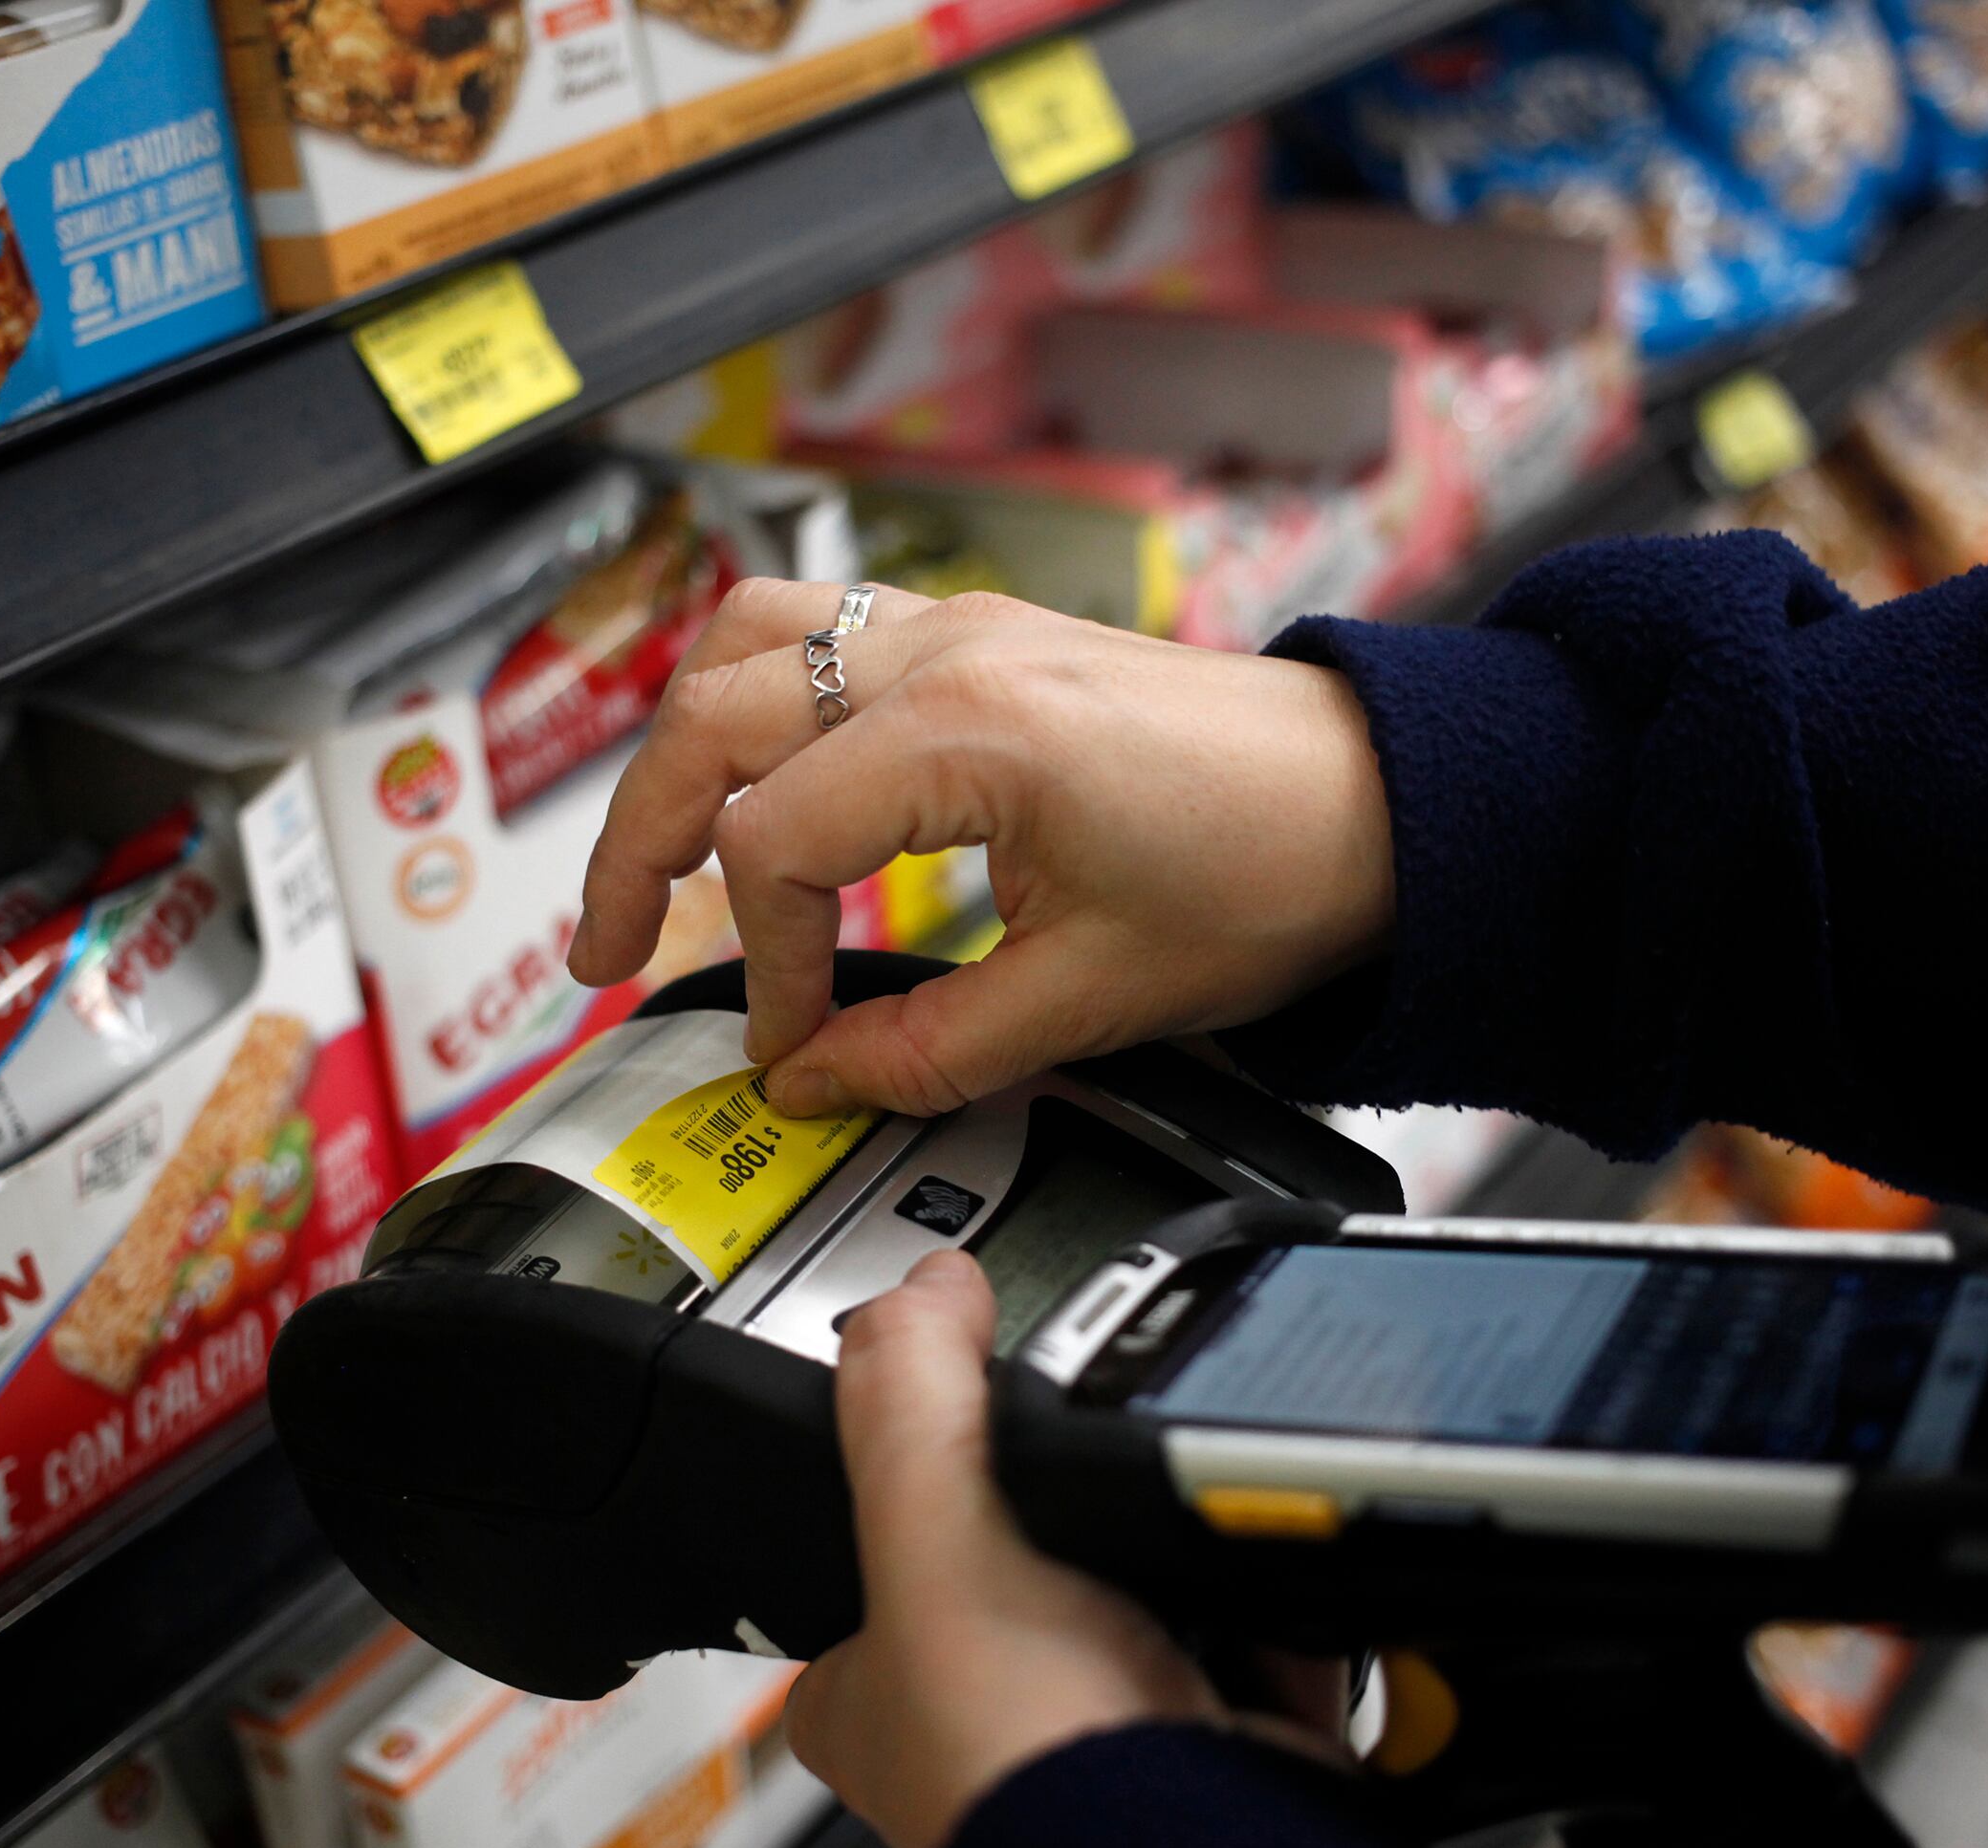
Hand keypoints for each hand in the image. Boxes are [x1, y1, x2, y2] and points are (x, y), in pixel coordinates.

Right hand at [569, 582, 1393, 1116]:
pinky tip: (752, 783)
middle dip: (635, 844)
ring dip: (678, 750)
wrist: (1385, 797)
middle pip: (710, 719)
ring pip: (745, 643)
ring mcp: (961, 625)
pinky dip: (753, 704)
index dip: (763, 969)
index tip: (795, 1048)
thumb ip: (929, 1049)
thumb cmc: (1275, 867)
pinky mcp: (984, 634)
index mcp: (967, 732)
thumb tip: (817, 1082)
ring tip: (643, 856)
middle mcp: (946, 651)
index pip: (773, 847)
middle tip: (602, 952)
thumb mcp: (1092, 998)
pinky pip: (815, 631)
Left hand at [784, 1252, 1352, 1847]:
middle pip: (1043, 1548)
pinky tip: (1275, 1569)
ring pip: (1163, 1576)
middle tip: (1119, 1469)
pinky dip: (1284, 1595)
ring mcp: (1116, 1727)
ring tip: (1205, 1504)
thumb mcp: (934, 1529)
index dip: (924, 1475)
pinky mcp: (1231, 1733)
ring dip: (1197, 1536)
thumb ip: (913, 1393)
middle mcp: (990, 1718)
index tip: (978, 1421)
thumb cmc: (1024, 1761)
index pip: (873, 1546)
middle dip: (1097, 1504)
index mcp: (878, 1690)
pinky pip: (1267, 1622)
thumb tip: (924, 1285)